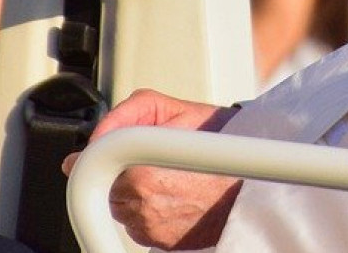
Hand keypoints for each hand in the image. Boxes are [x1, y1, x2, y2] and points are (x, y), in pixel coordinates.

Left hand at [66, 90, 241, 249]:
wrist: (254, 178)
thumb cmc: (221, 141)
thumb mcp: (173, 108)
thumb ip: (125, 115)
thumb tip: (95, 136)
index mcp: (140, 176)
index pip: (93, 170)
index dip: (96, 156)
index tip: (100, 152)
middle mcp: (143, 208)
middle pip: (106, 189)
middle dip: (119, 172)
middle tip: (148, 157)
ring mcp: (152, 229)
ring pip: (122, 208)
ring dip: (133, 193)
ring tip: (164, 174)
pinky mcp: (162, 243)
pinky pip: (140, 226)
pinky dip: (148, 210)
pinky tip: (171, 193)